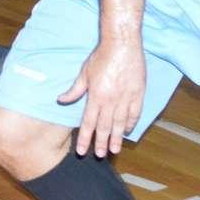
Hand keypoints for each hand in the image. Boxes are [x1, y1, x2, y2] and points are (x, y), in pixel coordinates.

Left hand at [58, 39, 145, 157]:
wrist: (122, 43)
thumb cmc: (101, 56)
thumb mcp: (84, 72)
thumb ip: (75, 90)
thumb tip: (61, 100)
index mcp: (96, 96)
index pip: (88, 123)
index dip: (85, 138)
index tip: (82, 150)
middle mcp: (110, 100)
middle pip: (105, 126)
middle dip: (101, 142)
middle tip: (100, 155)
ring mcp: (126, 97)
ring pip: (120, 123)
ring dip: (117, 138)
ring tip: (115, 150)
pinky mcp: (138, 93)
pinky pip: (135, 113)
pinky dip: (131, 123)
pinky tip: (127, 130)